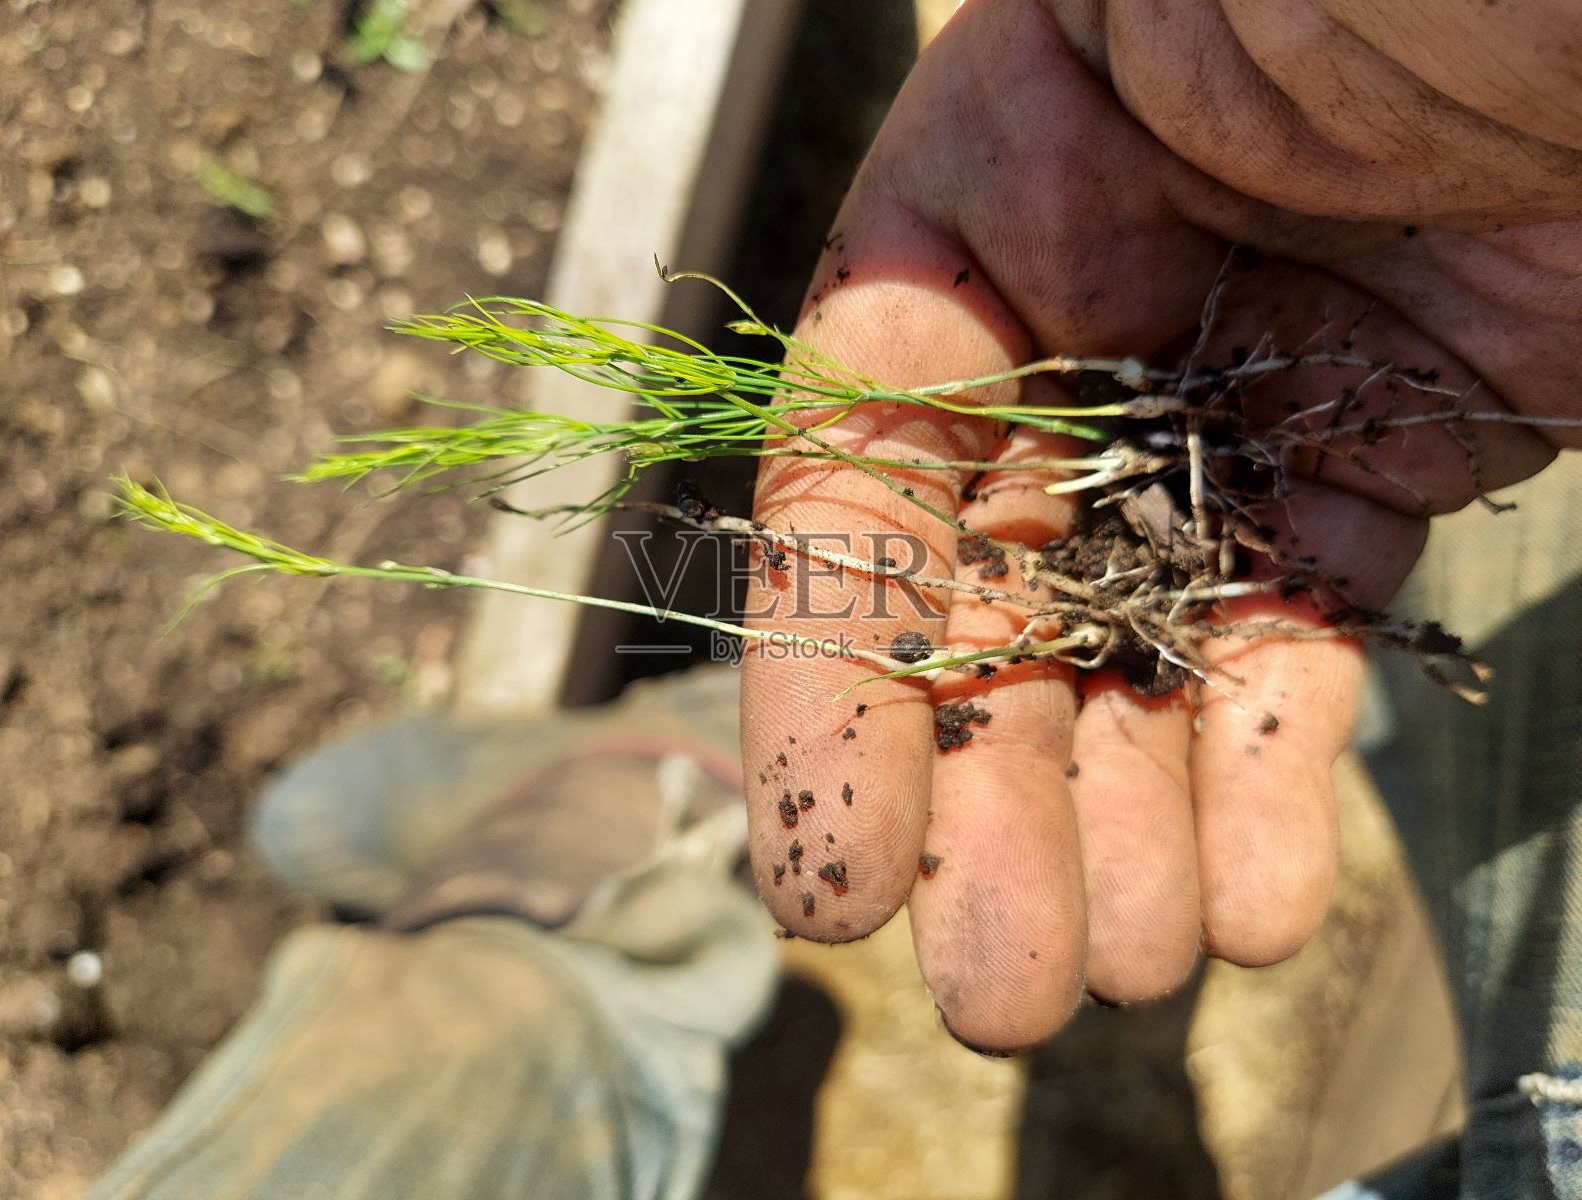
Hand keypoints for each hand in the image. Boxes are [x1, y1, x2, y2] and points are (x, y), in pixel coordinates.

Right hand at [739, 0, 1581, 1051]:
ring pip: (1134, 656)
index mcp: (973, 230)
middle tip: (995, 986)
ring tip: (1111, 971)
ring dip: (1115, 828)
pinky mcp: (1375, 459)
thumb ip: (972, 205)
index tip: (834, 861)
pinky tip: (1245, 898)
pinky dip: (1263, 775)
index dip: (831, 684)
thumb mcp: (1120, 20)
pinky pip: (1291, 638)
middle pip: (988, 611)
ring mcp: (1227, 412)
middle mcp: (1078, 340)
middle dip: (983, 808)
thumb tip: (876, 399)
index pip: (852, 487)